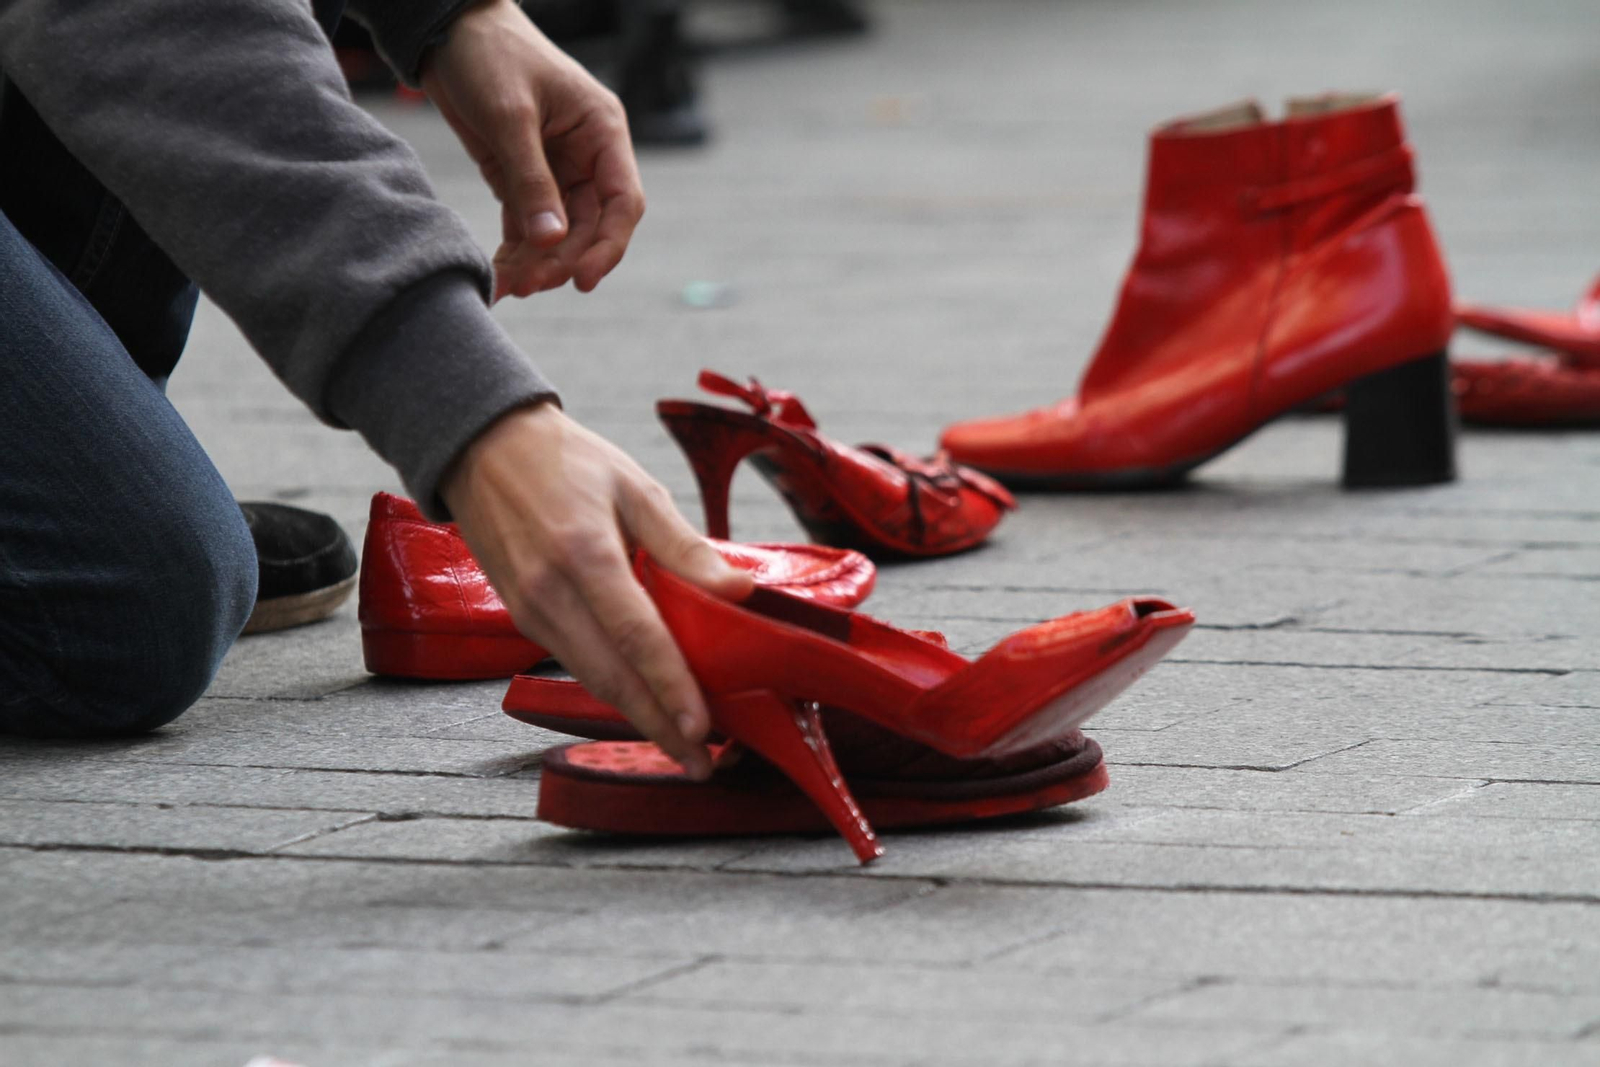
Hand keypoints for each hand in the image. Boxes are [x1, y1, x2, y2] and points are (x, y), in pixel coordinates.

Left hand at [421, 0, 644, 299]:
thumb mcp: (510, 116)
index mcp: (602, 132)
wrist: (445, 30)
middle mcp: (586, 155)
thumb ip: (530, 180)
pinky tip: (501, 276)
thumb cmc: (488, 54)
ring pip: (559, 233)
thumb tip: (550, 241)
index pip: (623, 201)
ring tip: (509, 286)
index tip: (581, 278)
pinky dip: (516, 252)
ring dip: (538, 263)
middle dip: (562, 260)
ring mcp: (556, 170)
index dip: (609, 245)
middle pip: (590, 226)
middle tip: (529, 285)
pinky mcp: (522, 178)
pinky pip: (528, 226)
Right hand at [439, 403, 754, 778]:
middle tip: (701, 762)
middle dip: (658, 725)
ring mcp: (529, 610)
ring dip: (636, 716)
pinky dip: (610, 689)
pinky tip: (642, 703)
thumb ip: (683, 545)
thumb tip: (737, 590)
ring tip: (680, 744)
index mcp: (584, 553)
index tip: (702, 727)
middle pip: (611, 676)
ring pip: (590, 679)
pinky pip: (573, 662)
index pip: (637, 636)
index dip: (671, 687)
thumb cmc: (565, 460)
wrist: (482, 449)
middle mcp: (550, 592)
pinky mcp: (521, 617)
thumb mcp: (634, 486)